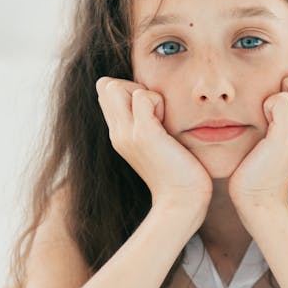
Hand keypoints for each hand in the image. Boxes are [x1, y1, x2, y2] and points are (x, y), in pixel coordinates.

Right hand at [96, 77, 212, 214]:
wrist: (182, 202)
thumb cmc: (179, 173)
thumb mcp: (157, 144)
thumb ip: (150, 123)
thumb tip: (153, 101)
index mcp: (118, 134)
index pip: (106, 91)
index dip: (127, 90)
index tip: (150, 111)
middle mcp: (117, 133)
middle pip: (106, 85)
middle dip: (132, 87)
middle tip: (155, 112)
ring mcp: (127, 133)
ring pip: (117, 85)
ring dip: (145, 93)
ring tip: (162, 119)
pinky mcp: (143, 134)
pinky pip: (142, 96)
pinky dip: (158, 101)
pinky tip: (169, 124)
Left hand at [227, 66, 287, 209]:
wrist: (260, 199)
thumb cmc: (264, 161)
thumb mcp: (286, 132)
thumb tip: (282, 81)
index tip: (285, 94)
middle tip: (279, 99)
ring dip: (285, 88)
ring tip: (271, 111)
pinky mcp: (285, 139)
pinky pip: (282, 102)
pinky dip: (269, 104)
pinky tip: (263, 123)